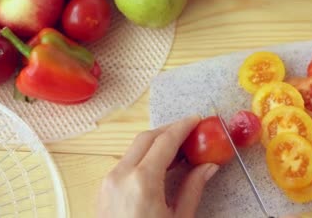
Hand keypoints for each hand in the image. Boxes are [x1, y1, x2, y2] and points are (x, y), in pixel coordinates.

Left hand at [97, 115, 218, 217]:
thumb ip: (193, 189)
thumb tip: (208, 167)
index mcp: (142, 181)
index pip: (165, 140)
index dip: (183, 127)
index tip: (197, 120)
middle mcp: (120, 175)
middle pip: (146, 138)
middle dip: (169, 130)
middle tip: (190, 132)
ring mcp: (107, 182)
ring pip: (133, 149)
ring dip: (155, 144)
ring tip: (179, 151)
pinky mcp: (102, 191)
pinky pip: (124, 163)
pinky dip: (142, 157)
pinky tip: (159, 166)